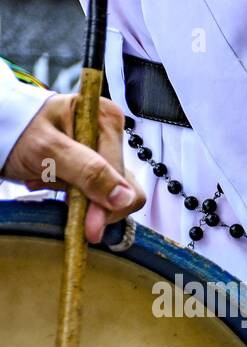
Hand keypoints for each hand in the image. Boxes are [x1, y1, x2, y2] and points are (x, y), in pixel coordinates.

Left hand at [1, 93, 144, 243]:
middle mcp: (111, 134)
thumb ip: (88, 172)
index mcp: (108, 119)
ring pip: (111, 195)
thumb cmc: (17, 130)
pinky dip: (74, 195)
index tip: (88, 223)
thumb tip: (125, 198)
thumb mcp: (49, 151)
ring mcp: (104, 151)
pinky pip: (99, 193)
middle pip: (123, 189)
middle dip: (91, 198)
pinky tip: (51, 181)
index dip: (106, 204)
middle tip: (56, 188)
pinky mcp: (96, 165)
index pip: (124, 178)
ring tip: (48, 181)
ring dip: (79, 197)